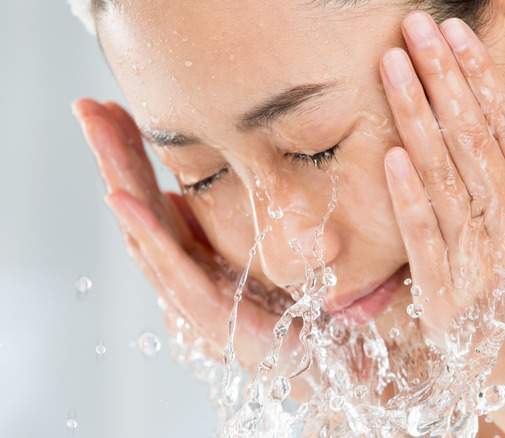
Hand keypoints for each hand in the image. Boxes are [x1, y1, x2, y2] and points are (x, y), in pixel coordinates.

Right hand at [72, 99, 299, 375]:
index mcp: (194, 256)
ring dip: (122, 180)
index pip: (154, 197)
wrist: (329, 354)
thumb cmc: (294, 305)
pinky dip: (148, 233)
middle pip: (141, 209)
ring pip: (148, 232)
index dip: (132, 155)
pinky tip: (125, 198)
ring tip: (100, 135)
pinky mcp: (213, 315)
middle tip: (88, 107)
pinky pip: (176, 269)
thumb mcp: (254, 250)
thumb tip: (178, 196)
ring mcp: (194, 296)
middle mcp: (186, 275)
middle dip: (114, 156)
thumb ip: (216, 228)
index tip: (112, 108)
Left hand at [380, 10, 504, 388]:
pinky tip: (391, 152)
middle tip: (417, 28)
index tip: (458, 36)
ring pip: (443, 178)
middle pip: (472, 142)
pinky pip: (423, 237)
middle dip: (442, 78)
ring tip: (394, 65)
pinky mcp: (446, 296)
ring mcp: (481, 265)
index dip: (482, 78)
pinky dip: (406, 194)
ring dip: (415, 116)